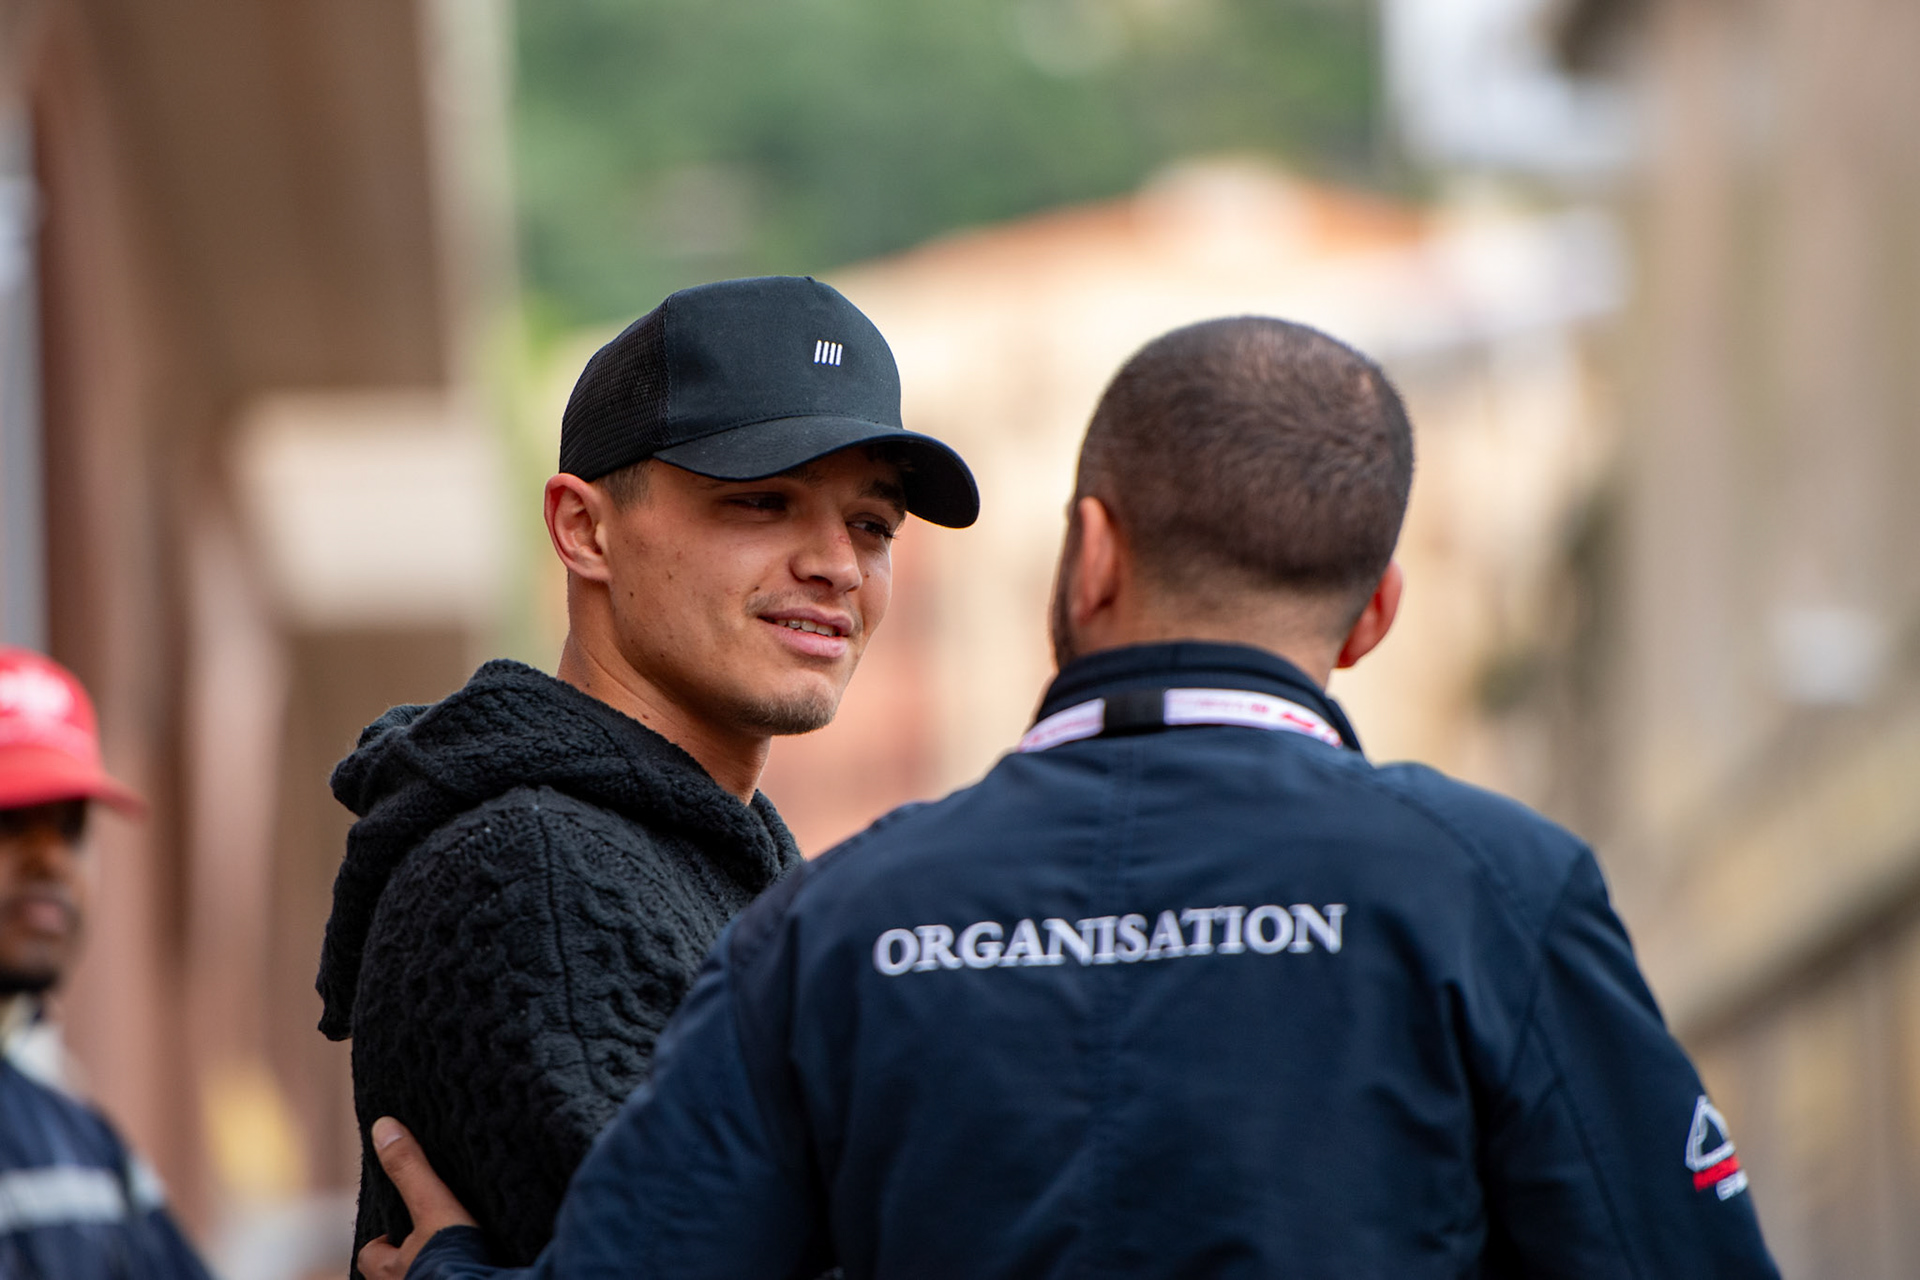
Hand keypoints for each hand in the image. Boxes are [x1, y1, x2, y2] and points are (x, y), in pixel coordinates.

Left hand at [356, 1117, 478, 1279]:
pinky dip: (456, 1273)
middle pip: (392, 1272)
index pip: (371, 1254)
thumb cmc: (456, 1260)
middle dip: (407, 1257)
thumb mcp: (435, 1207)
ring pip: (416, 1278)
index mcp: (389, 1271)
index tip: (402, 1225)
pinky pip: (450, 1279)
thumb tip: (382, 1126)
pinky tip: (475, 1267)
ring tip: (454, 1254)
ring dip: (428, 1268)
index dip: (382, 1240)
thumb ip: (411, 1170)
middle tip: (431, 1239)